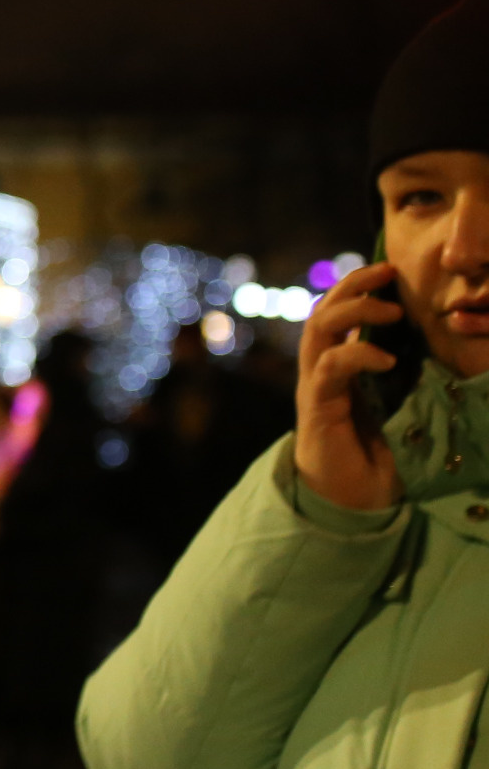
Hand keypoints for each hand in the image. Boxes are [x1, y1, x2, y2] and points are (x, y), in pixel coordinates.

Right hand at [294, 261, 403, 513]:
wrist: (352, 499)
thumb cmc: (380, 456)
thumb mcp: (403, 407)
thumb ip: (413, 379)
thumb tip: (453, 354)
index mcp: (340, 367)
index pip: (338, 313)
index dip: (359, 286)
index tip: (390, 269)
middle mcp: (322, 369)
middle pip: (324, 309)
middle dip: (354, 284)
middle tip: (388, 272)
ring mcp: (316, 385)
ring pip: (320, 328)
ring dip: (353, 309)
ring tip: (391, 309)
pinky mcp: (318, 405)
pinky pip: (330, 366)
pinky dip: (358, 354)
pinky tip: (386, 359)